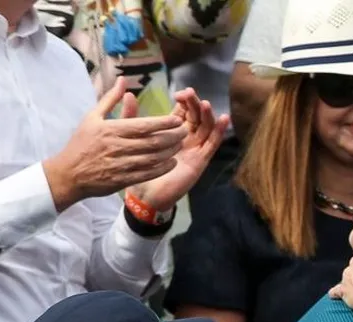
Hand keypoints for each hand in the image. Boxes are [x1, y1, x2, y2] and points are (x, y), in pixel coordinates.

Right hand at [43, 78, 188, 210]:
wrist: (69, 174)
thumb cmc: (81, 143)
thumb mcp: (92, 117)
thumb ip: (111, 99)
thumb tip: (123, 80)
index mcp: (112, 130)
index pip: (144, 125)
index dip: (163, 123)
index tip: (177, 119)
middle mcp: (118, 147)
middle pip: (153, 142)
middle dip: (173, 136)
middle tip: (185, 131)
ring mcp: (121, 165)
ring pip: (153, 158)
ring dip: (170, 151)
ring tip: (180, 144)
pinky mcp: (123, 180)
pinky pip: (147, 174)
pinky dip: (162, 168)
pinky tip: (171, 163)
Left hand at [135, 89, 230, 210]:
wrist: (145, 195)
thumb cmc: (138, 168)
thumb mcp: (133, 138)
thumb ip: (132, 117)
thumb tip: (129, 95)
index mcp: (171, 132)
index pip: (183, 111)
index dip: (184, 101)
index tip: (179, 94)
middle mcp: (186, 138)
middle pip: (196, 116)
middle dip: (195, 104)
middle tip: (191, 94)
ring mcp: (195, 149)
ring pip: (206, 127)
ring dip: (208, 115)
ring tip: (206, 104)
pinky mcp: (200, 160)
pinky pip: (212, 144)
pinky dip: (219, 131)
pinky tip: (223, 118)